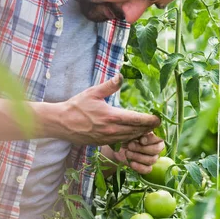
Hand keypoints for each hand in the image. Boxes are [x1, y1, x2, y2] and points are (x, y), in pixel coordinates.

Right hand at [42, 74, 160, 144]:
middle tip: (156, 124)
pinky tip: (133, 134)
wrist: (61, 123)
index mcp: (111, 116)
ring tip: (148, 129)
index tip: (158, 119)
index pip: (136, 120)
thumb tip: (120, 76)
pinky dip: (129, 139)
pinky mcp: (102, 143)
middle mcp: (111, 130)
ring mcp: (107, 138)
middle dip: (148, 128)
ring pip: (129, 138)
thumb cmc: (76, 106)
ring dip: (140, 134)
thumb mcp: (93, 92)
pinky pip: (121, 142)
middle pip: (136, 131)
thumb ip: (109, 85)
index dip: (150, 120)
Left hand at [113, 132, 164, 173]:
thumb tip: (145, 132)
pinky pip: (147, 170)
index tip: (141, 140)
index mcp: (155, 136)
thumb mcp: (133, 131)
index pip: (159, 139)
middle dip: (141, 148)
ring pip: (151, 160)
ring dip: (138, 156)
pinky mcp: (146, 167)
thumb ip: (140, 130)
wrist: (119, 146)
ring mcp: (153, 158)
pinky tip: (131, 163)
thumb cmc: (128, 135)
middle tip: (130, 146)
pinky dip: (139, 167)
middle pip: (156, 150)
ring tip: (127, 153)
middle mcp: (157, 147)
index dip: (151, 140)